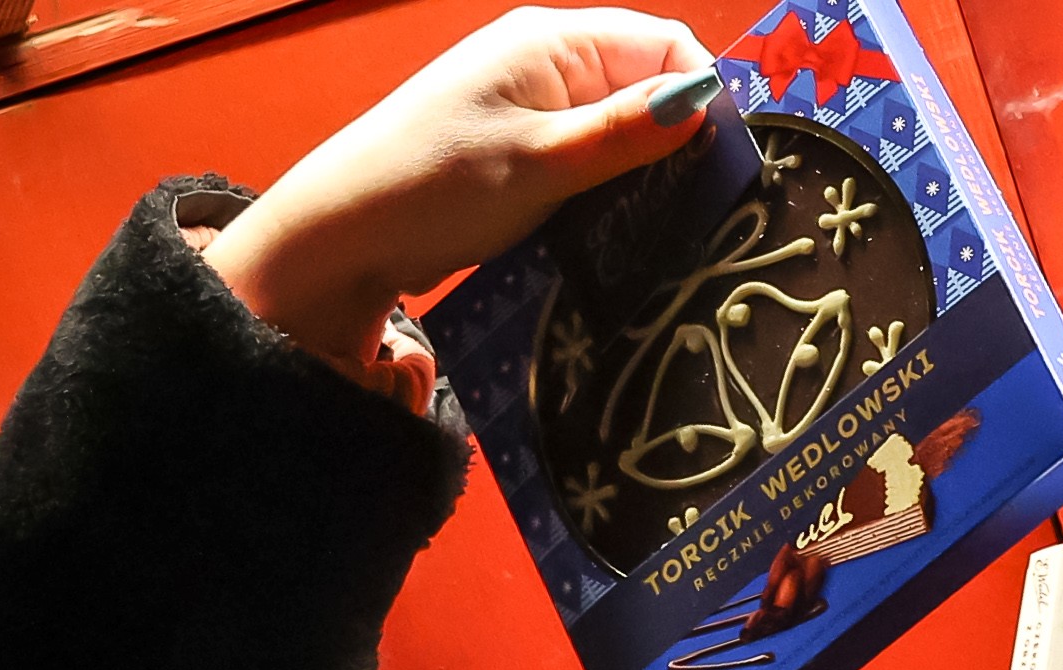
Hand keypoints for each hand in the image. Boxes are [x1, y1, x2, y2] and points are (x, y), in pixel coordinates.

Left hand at [204, 6, 716, 361]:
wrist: (344, 234)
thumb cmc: (437, 187)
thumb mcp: (545, 162)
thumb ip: (627, 133)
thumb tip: (701, 105)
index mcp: (553, 41)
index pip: (667, 46)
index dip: (703, 97)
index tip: (718, 165)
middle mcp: (546, 59)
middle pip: (649, 83)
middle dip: (676, 137)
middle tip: (690, 204)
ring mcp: (531, 102)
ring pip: (622, 124)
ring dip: (642, 168)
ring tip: (649, 218)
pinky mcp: (520, 145)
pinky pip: (590, 153)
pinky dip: (609, 184)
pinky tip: (609, 221)